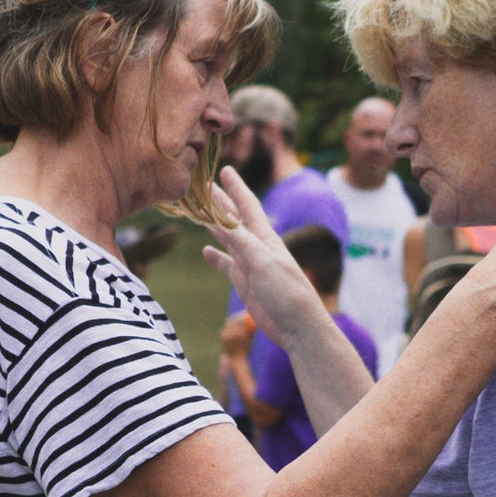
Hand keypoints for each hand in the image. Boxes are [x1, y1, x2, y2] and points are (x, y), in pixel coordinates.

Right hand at [198, 168, 332, 349]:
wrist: (298, 327)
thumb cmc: (288, 293)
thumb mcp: (263, 263)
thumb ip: (242, 242)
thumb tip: (220, 220)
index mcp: (264, 238)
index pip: (247, 205)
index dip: (235, 187)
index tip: (224, 169)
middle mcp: (256, 247)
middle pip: (232, 218)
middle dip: (218, 201)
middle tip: (201, 185)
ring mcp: (250, 265)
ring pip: (226, 239)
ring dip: (212, 225)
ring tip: (198, 212)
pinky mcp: (245, 283)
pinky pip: (226, 264)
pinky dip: (215, 257)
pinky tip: (206, 251)